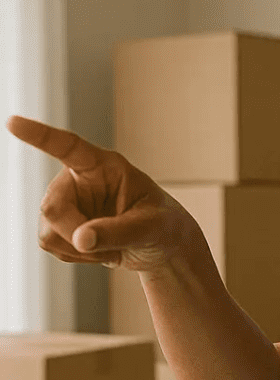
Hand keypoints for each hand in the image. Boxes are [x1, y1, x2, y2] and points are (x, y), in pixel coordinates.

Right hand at [5, 115, 203, 272]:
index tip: (13, 122)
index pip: (68, 147)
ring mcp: (67, 202)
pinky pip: (52, 245)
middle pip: (52, 207)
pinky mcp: (61, 225)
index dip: (40, 136)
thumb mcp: (151, 228)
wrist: (162, 247)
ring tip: (111, 247)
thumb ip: (119, 231)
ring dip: (78, 250)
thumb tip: (80, 240)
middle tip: (104, 248)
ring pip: (47, 231)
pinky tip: (100, 251)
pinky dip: (76, 257)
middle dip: (75, 234)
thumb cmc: (164, 227)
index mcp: (104, 166)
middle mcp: (78, 180)